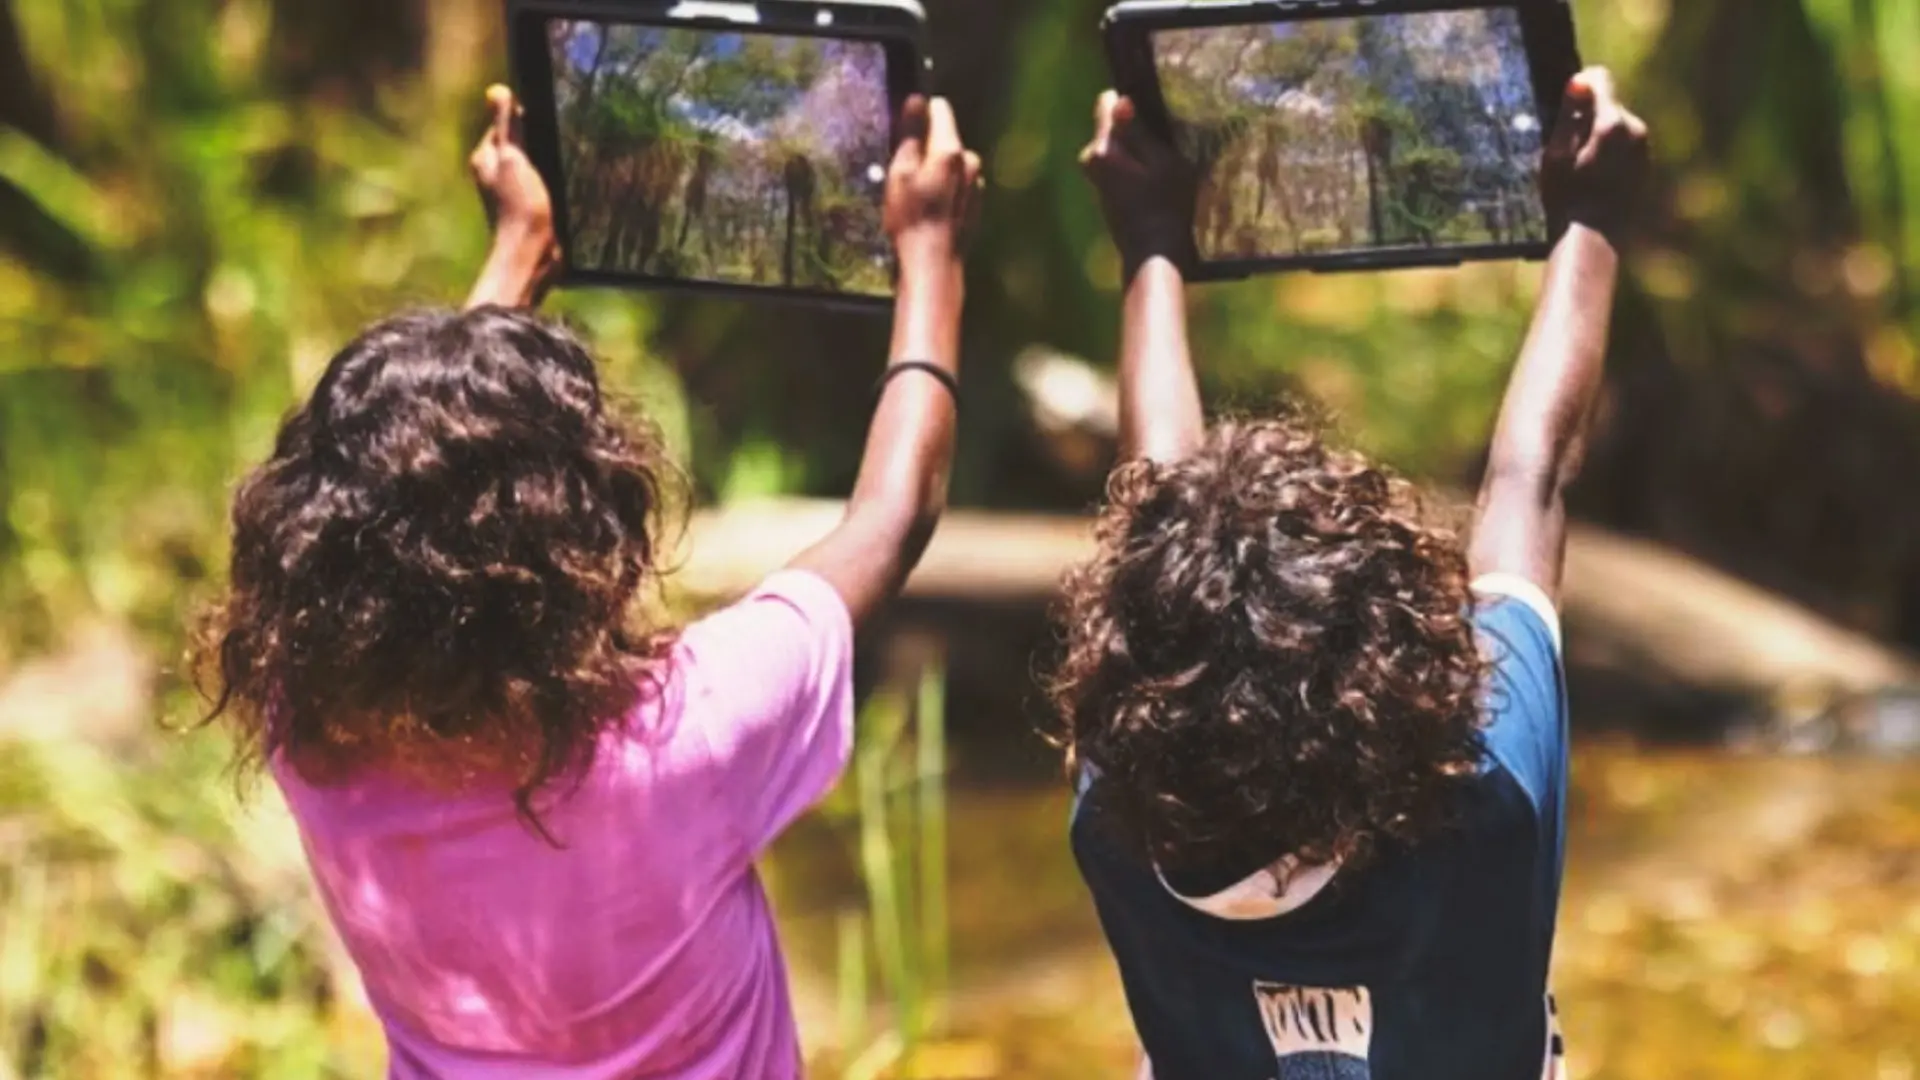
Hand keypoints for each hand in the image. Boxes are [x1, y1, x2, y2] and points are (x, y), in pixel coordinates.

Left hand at [470, 86, 558, 243]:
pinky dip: (550, 181)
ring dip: (545, 163)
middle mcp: (493, 174)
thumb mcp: (513, 158)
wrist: (532, 253)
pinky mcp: (527, 207)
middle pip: (519, 145)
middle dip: (536, 142)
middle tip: (554, 146)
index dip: (524, 121)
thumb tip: (497, 89)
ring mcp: (510, 191)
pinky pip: (540, 184)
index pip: (504, 126)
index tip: (542, 126)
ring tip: (558, 166)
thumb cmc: (520, 205)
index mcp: (484, 158)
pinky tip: (561, 185)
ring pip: (532, 165)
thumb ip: (507, 125)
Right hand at [883, 96, 982, 271]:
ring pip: (951, 162)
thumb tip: (917, 98)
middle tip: (906, 175)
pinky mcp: (977, 201)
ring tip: (917, 197)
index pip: (939, 108)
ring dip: (936, 171)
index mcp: (951, 150)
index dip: (920, 115)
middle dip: (927, 148)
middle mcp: (970, 161)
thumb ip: (911, 133)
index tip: (905, 132)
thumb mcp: (900, 172)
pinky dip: (945, 189)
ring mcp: (977, 182)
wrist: (934, 263)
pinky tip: (931, 209)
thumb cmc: (911, 219)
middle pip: (946, 138)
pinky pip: (958, 183)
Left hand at [1080, 91, 1197, 279]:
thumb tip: (1121, 100)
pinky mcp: (1102, 189)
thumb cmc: (1166, 205)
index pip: (1107, 102)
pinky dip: (1133, 167)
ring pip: (1117, 145)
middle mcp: (1090, 158)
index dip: (1131, 102)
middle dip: (1135, 130)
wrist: (1152, 252)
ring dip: (1136, 150)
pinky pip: (1118, 163)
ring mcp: (1094, 176)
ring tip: (1160, 167)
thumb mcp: (1164, 162)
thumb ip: (1139, 131)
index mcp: (1103, 147)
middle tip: (1163, 147)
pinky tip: (1152, 183)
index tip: (1153, 114)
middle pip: (1112, 125)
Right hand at [1541, 67, 1649, 246]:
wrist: (1593, 241)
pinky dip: (1611, 156)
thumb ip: (1570, 114)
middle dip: (1589, 118)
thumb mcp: (1557, 154)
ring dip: (1600, 138)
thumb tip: (1580, 79)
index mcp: (1611, 123)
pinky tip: (1596, 181)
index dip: (1579, 87)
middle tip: (1568, 152)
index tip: (1565, 107)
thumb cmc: (1566, 198)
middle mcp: (1635, 130)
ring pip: (1619, 128)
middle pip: (1610, 106)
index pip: (1600, 79)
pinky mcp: (1646, 167)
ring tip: (1581, 170)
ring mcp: (1645, 149)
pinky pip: (1626, 148)